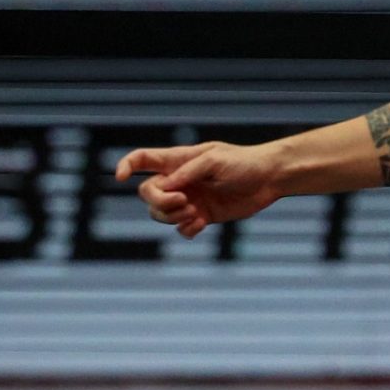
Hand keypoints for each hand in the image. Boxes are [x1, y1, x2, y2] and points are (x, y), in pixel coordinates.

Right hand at [115, 140, 283, 238]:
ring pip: (160, 215)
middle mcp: (180, 181)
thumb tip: (164, 187)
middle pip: (147, 194)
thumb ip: (188, 172)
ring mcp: (189, 200)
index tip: (120, 178)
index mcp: (178, 160)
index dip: (126, 165)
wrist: (269, 179)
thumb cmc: (244, 162)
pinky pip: (181, 230)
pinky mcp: (202, 216)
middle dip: (159, 202)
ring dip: (173, 217)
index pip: (143, 159)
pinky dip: (187, 230)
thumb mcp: (215, 160)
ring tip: (195, 212)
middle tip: (184, 201)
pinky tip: (202, 223)